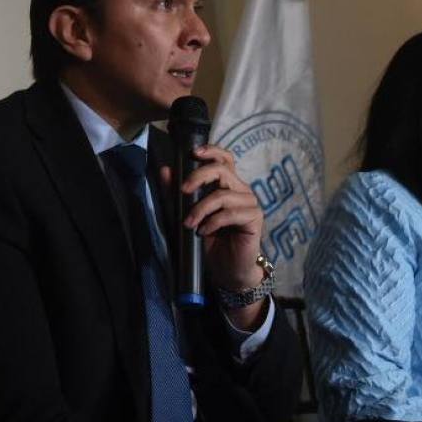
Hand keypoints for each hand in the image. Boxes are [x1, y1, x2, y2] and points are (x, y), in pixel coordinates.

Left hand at [163, 143, 266, 328]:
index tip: (193, 153)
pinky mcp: (255, 218)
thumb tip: (166, 171)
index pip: (224, 158)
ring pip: (223, 195)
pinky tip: (204, 232)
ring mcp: (249, 203)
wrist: (227, 270)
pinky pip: (231, 213)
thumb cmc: (210, 241)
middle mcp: (240, 189)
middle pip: (222, 169)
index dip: (211, 151)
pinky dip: (213, 222)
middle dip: (198, 177)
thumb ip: (177, 194)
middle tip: (182, 192)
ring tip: (189, 224)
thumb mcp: (188, 215)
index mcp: (227, 184)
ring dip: (201, 209)